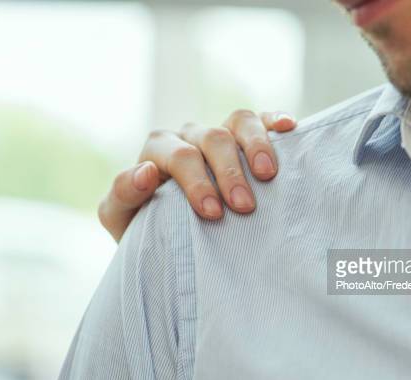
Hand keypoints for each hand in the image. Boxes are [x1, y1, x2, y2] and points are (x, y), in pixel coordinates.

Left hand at [98, 110, 296, 241]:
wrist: (167, 230)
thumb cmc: (144, 226)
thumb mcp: (121, 217)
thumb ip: (124, 194)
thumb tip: (147, 172)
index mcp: (158, 150)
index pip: (179, 155)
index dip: (197, 181)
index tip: (213, 213)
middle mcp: (189, 135)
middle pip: (212, 138)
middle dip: (229, 172)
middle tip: (244, 207)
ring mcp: (218, 133)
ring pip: (239, 121)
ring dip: (256, 146)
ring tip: (267, 175)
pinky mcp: (243, 137)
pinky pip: (260, 119)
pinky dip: (274, 120)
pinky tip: (289, 127)